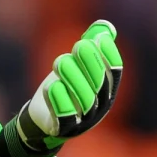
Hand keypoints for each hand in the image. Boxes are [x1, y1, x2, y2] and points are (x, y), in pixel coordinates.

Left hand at [0, 20, 122, 156]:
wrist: (42, 117)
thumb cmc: (64, 86)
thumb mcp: (76, 64)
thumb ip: (91, 44)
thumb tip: (106, 27)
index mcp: (106, 91)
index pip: (114, 73)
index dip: (109, 56)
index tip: (100, 38)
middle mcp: (99, 108)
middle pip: (99, 85)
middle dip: (90, 63)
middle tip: (78, 45)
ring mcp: (83, 122)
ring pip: (84, 100)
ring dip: (73, 77)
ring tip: (59, 60)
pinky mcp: (63, 130)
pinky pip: (65, 118)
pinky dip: (59, 100)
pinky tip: (51, 84)